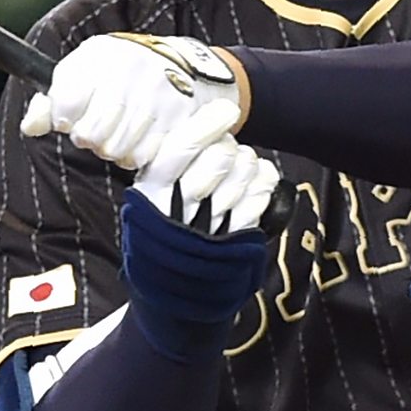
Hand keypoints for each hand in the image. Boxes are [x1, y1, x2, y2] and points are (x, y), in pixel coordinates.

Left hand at [20, 33, 239, 169]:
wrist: (176, 61)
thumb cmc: (119, 71)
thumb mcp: (81, 73)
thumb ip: (49, 100)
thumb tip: (30, 127)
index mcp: (99, 57)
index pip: (64, 107)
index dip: (64, 119)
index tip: (72, 115)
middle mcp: (128, 72)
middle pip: (89, 136)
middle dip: (90, 138)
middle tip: (102, 125)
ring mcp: (156, 95)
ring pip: (116, 150)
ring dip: (115, 148)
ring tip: (123, 129)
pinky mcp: (178, 117)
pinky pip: (144, 156)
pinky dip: (139, 154)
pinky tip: (142, 136)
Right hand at [119, 106, 277, 361]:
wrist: (172, 300)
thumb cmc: (159, 241)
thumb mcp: (147, 205)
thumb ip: (165, 172)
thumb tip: (200, 130)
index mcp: (151, 194)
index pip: (181, 150)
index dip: (207, 126)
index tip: (226, 109)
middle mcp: (180, 208)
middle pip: (218, 158)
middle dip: (229, 148)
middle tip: (227, 151)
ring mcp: (210, 226)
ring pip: (241, 174)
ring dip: (248, 164)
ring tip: (241, 168)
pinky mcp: (235, 241)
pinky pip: (258, 199)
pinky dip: (263, 182)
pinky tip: (260, 178)